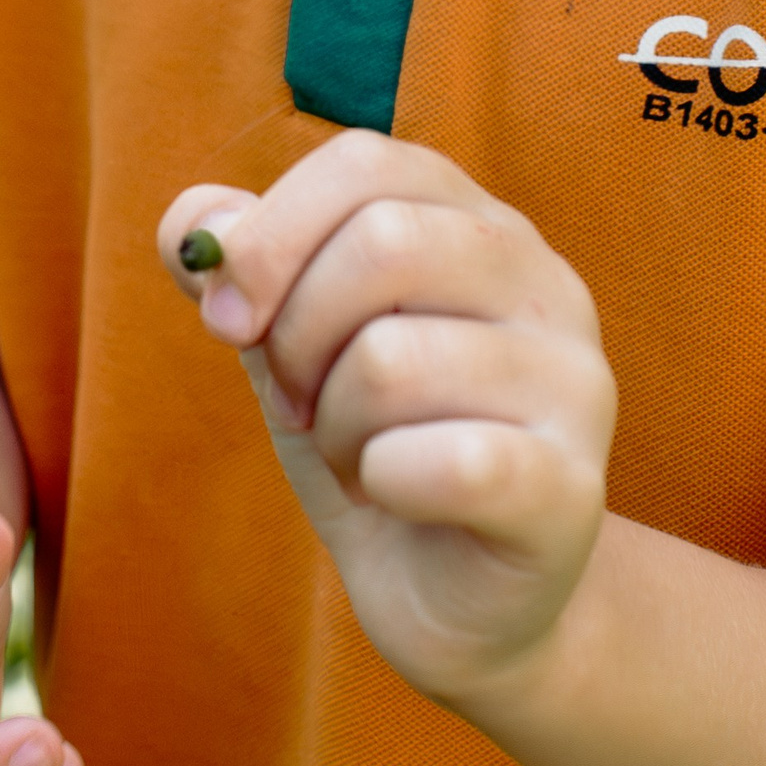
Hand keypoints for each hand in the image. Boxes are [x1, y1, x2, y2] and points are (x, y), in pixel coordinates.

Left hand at [159, 132, 615, 717]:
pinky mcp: (570, 488)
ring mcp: (573, 382)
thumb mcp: (288, 341)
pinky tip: (397, 498)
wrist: (456, 601)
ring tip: (359, 457)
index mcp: (477, 221)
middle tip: (295, 405)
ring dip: (335, 425)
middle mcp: (544, 280)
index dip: (272, 235)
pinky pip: (451, 461)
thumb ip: (240, 267)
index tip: (224, 320)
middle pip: (382, 242)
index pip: (366, 164)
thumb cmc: (371, 443)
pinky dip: (385, 482)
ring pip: (394, 358)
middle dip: (295, 336)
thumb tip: (192, 228)